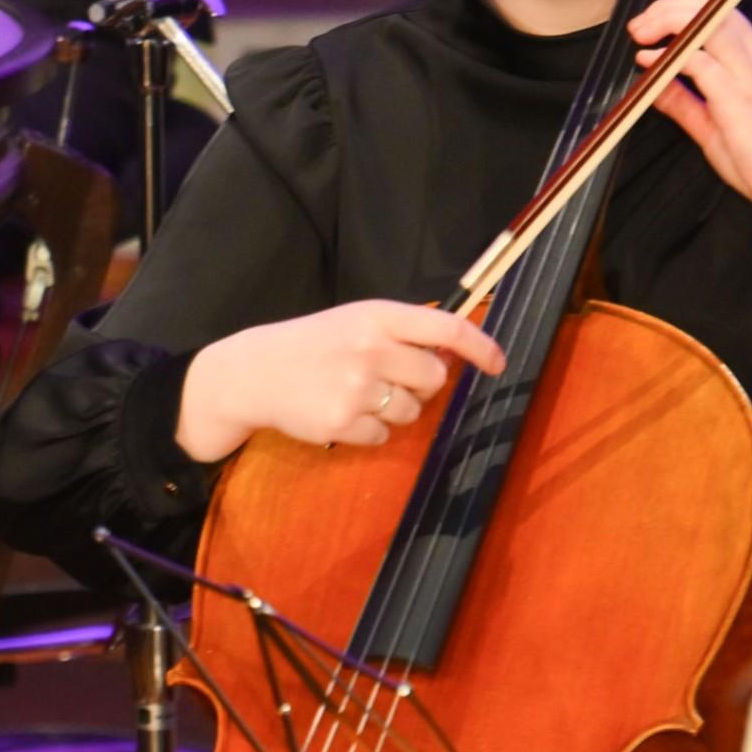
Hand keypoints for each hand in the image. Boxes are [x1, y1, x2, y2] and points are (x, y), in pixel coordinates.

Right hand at [175, 299, 507, 461]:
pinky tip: (341, 413)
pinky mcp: (344, 423)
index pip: (445, 328)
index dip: (480, 346)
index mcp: (376, 316)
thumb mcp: (353, 322)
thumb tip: (454, 356)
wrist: (253, 372)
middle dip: (422, 383)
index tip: (498, 363)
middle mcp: (371, 348)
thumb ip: (400, 333)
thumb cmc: (311, 344)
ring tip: (357, 395)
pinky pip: (384, 436)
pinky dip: (369, 430)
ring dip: (394, 409)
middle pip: (435, 377)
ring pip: (412, 411)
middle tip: (390, 379)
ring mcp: (357, 388)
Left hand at [629, 0, 751, 292]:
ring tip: (641, 35)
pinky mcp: (741, 99)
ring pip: (712, 26)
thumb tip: (652, 83)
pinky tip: (648, 62)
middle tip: (639, 24)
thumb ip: (684, 102)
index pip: (726, 13)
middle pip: (718, 10)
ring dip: (670, 23)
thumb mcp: (713, 126)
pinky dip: (672, 58)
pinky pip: (702, 64)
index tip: (653, 20)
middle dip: (672, 8)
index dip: (686, 8)